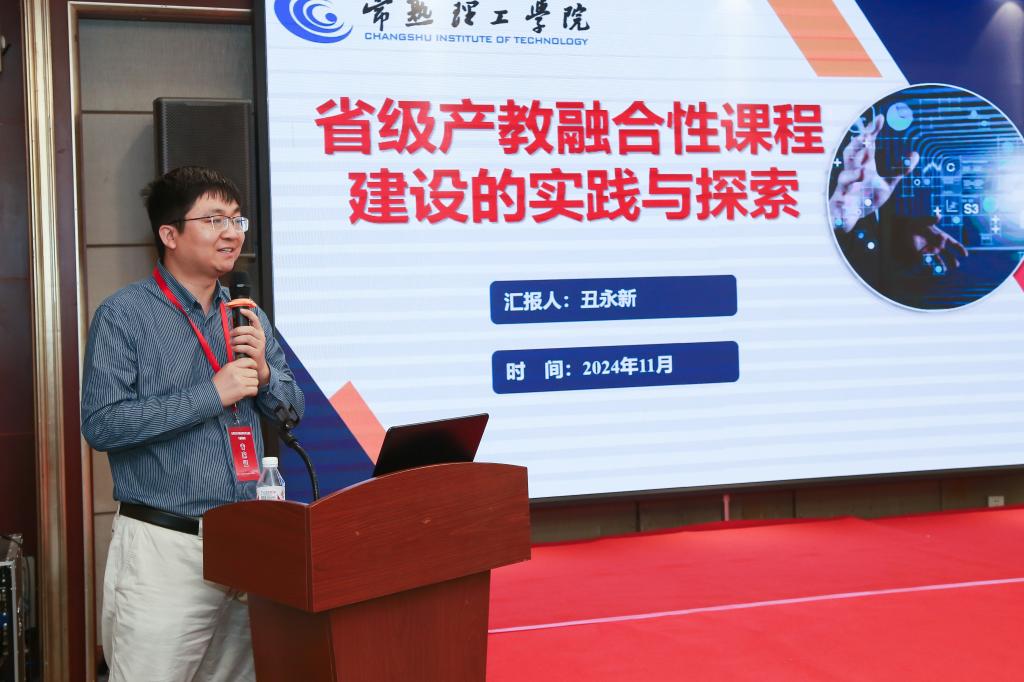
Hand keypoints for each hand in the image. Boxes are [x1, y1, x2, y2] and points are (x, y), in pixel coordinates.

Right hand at [212, 357, 258, 406]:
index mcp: (231, 366)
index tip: (253, 369)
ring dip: (253, 385)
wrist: (211, 396)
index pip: (249, 361)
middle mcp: (236, 372)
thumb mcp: (224, 371)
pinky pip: (254, 389)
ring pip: (255, 381)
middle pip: (254, 372)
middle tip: (248, 382)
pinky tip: (247, 393)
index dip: (253, 365)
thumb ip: (236, 367)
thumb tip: (249, 367)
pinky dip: (252, 392)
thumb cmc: (218, 385)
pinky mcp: (241, 391)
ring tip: (246, 388)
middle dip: (253, 378)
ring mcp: (239, 382)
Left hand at [231, 308, 269, 385]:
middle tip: (230, 334)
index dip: (248, 313)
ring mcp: (260, 345)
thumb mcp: (249, 340)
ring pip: (246, 338)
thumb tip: (232, 323)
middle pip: (249, 329)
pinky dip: (237, 347)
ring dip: (236, 340)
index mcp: (259, 332)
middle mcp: (261, 337)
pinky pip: (245, 347)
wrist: (258, 366)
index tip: (240, 310)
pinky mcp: (257, 353)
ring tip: (231, 343)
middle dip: (237, 330)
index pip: (255, 319)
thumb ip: (243, 333)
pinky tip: (234, 348)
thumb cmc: (250, 351)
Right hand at [829, 114, 918, 231]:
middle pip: (850, 155)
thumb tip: (915, 154)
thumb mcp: (887, 185)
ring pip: (843, 177)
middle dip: (856, 146)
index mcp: (863, 166)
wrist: (852, 219)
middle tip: (865, 138)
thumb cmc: (867, 198)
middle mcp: (852, 174)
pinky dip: (843, 201)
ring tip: (863, 173)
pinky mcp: (839, 204)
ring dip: (852, 174)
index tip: (880, 118)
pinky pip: (839, 201)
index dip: (871, 131)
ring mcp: (844, 188)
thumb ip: (900, 171)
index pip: (866, 145)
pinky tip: (847, 202)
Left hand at [895, 217, 967, 269]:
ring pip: (938, 259)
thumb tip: (938, 216)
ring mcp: (930, 251)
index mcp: (942, 237)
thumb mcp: (924, 221)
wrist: (906, 229)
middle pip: (948, 254)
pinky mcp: (921, 254)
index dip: (959, 248)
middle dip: (952, 260)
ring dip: (941, 265)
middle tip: (956, 265)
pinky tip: (932, 269)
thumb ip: (931, 219)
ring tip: (944, 270)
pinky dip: (930, 265)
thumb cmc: (917, 223)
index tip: (965, 254)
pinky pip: (927, 261)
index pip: (953, 243)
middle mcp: (938, 245)